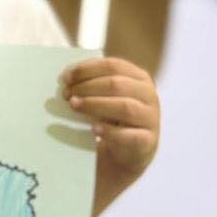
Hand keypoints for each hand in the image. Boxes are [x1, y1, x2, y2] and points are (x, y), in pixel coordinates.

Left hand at [61, 57, 159, 181]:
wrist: (128, 151)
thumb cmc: (114, 118)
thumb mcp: (106, 96)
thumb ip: (91, 83)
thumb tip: (67, 76)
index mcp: (139, 78)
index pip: (114, 65)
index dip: (88, 69)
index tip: (66, 78)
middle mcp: (149, 95)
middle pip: (117, 84)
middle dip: (87, 87)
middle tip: (66, 94)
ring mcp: (151, 118)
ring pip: (125, 107)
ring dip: (95, 105)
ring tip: (74, 106)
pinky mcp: (147, 141)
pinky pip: (129, 135)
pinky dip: (110, 131)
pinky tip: (94, 129)